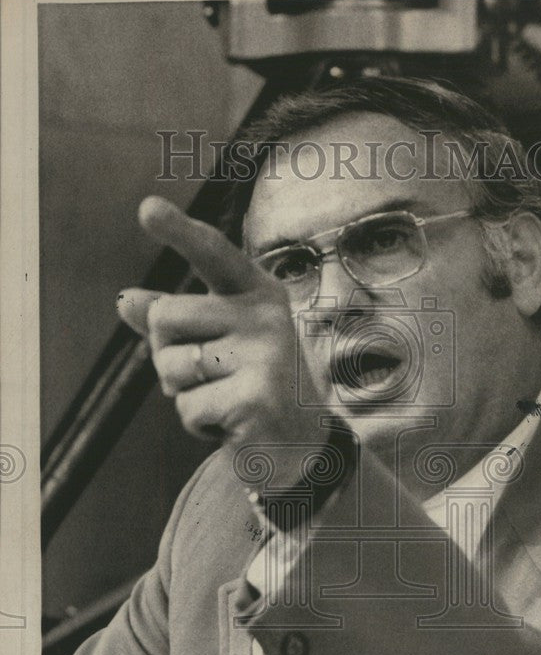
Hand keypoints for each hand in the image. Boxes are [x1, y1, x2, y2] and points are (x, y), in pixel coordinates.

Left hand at [118, 195, 329, 487]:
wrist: (301, 446)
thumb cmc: (251, 386)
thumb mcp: (214, 344)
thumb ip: (173, 322)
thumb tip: (124, 300)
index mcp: (258, 293)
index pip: (213, 253)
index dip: (178, 231)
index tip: (147, 208)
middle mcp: (266, 316)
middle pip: (165, 317)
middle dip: (167, 356)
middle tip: (211, 376)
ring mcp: (265, 355)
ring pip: (171, 366)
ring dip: (183, 393)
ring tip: (225, 399)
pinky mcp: (256, 397)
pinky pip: (187, 407)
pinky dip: (198, 424)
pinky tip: (232, 424)